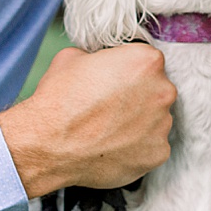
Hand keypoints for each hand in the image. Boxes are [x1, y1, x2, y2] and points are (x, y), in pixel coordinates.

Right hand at [0, 43, 174, 196]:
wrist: (48, 144)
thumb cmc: (59, 100)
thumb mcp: (74, 56)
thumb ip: (101, 57)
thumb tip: (101, 62)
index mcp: (146, 61)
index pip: (148, 60)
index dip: (128, 70)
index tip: (116, 81)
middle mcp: (162, 91)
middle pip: (156, 89)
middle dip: (138, 96)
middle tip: (110, 106)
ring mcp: (162, 125)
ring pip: (155, 119)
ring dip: (139, 122)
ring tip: (108, 129)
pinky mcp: (157, 154)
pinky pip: (151, 146)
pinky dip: (136, 147)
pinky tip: (112, 145)